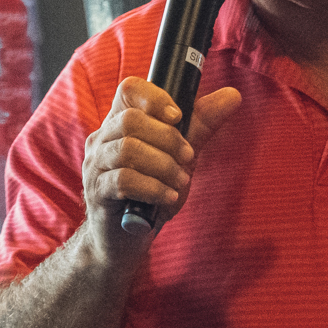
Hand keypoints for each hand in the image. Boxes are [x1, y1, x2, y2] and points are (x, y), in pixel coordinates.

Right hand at [80, 78, 240, 258]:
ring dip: (164, 164)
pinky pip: (124, 180)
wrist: (127, 238)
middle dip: (168, 138)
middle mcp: (101, 139)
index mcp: (119, 122)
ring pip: (127, 149)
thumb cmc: (152, 192)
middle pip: (130, 119)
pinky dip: (154, 187)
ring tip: (180, 180)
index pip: (129, 89)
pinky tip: (169, 197)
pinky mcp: (96, 192)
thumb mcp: (180, 155)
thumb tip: (232, 95)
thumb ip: (201, 125)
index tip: (179, 117)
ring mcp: (95, 165)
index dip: (156, 98)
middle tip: (188, 157)